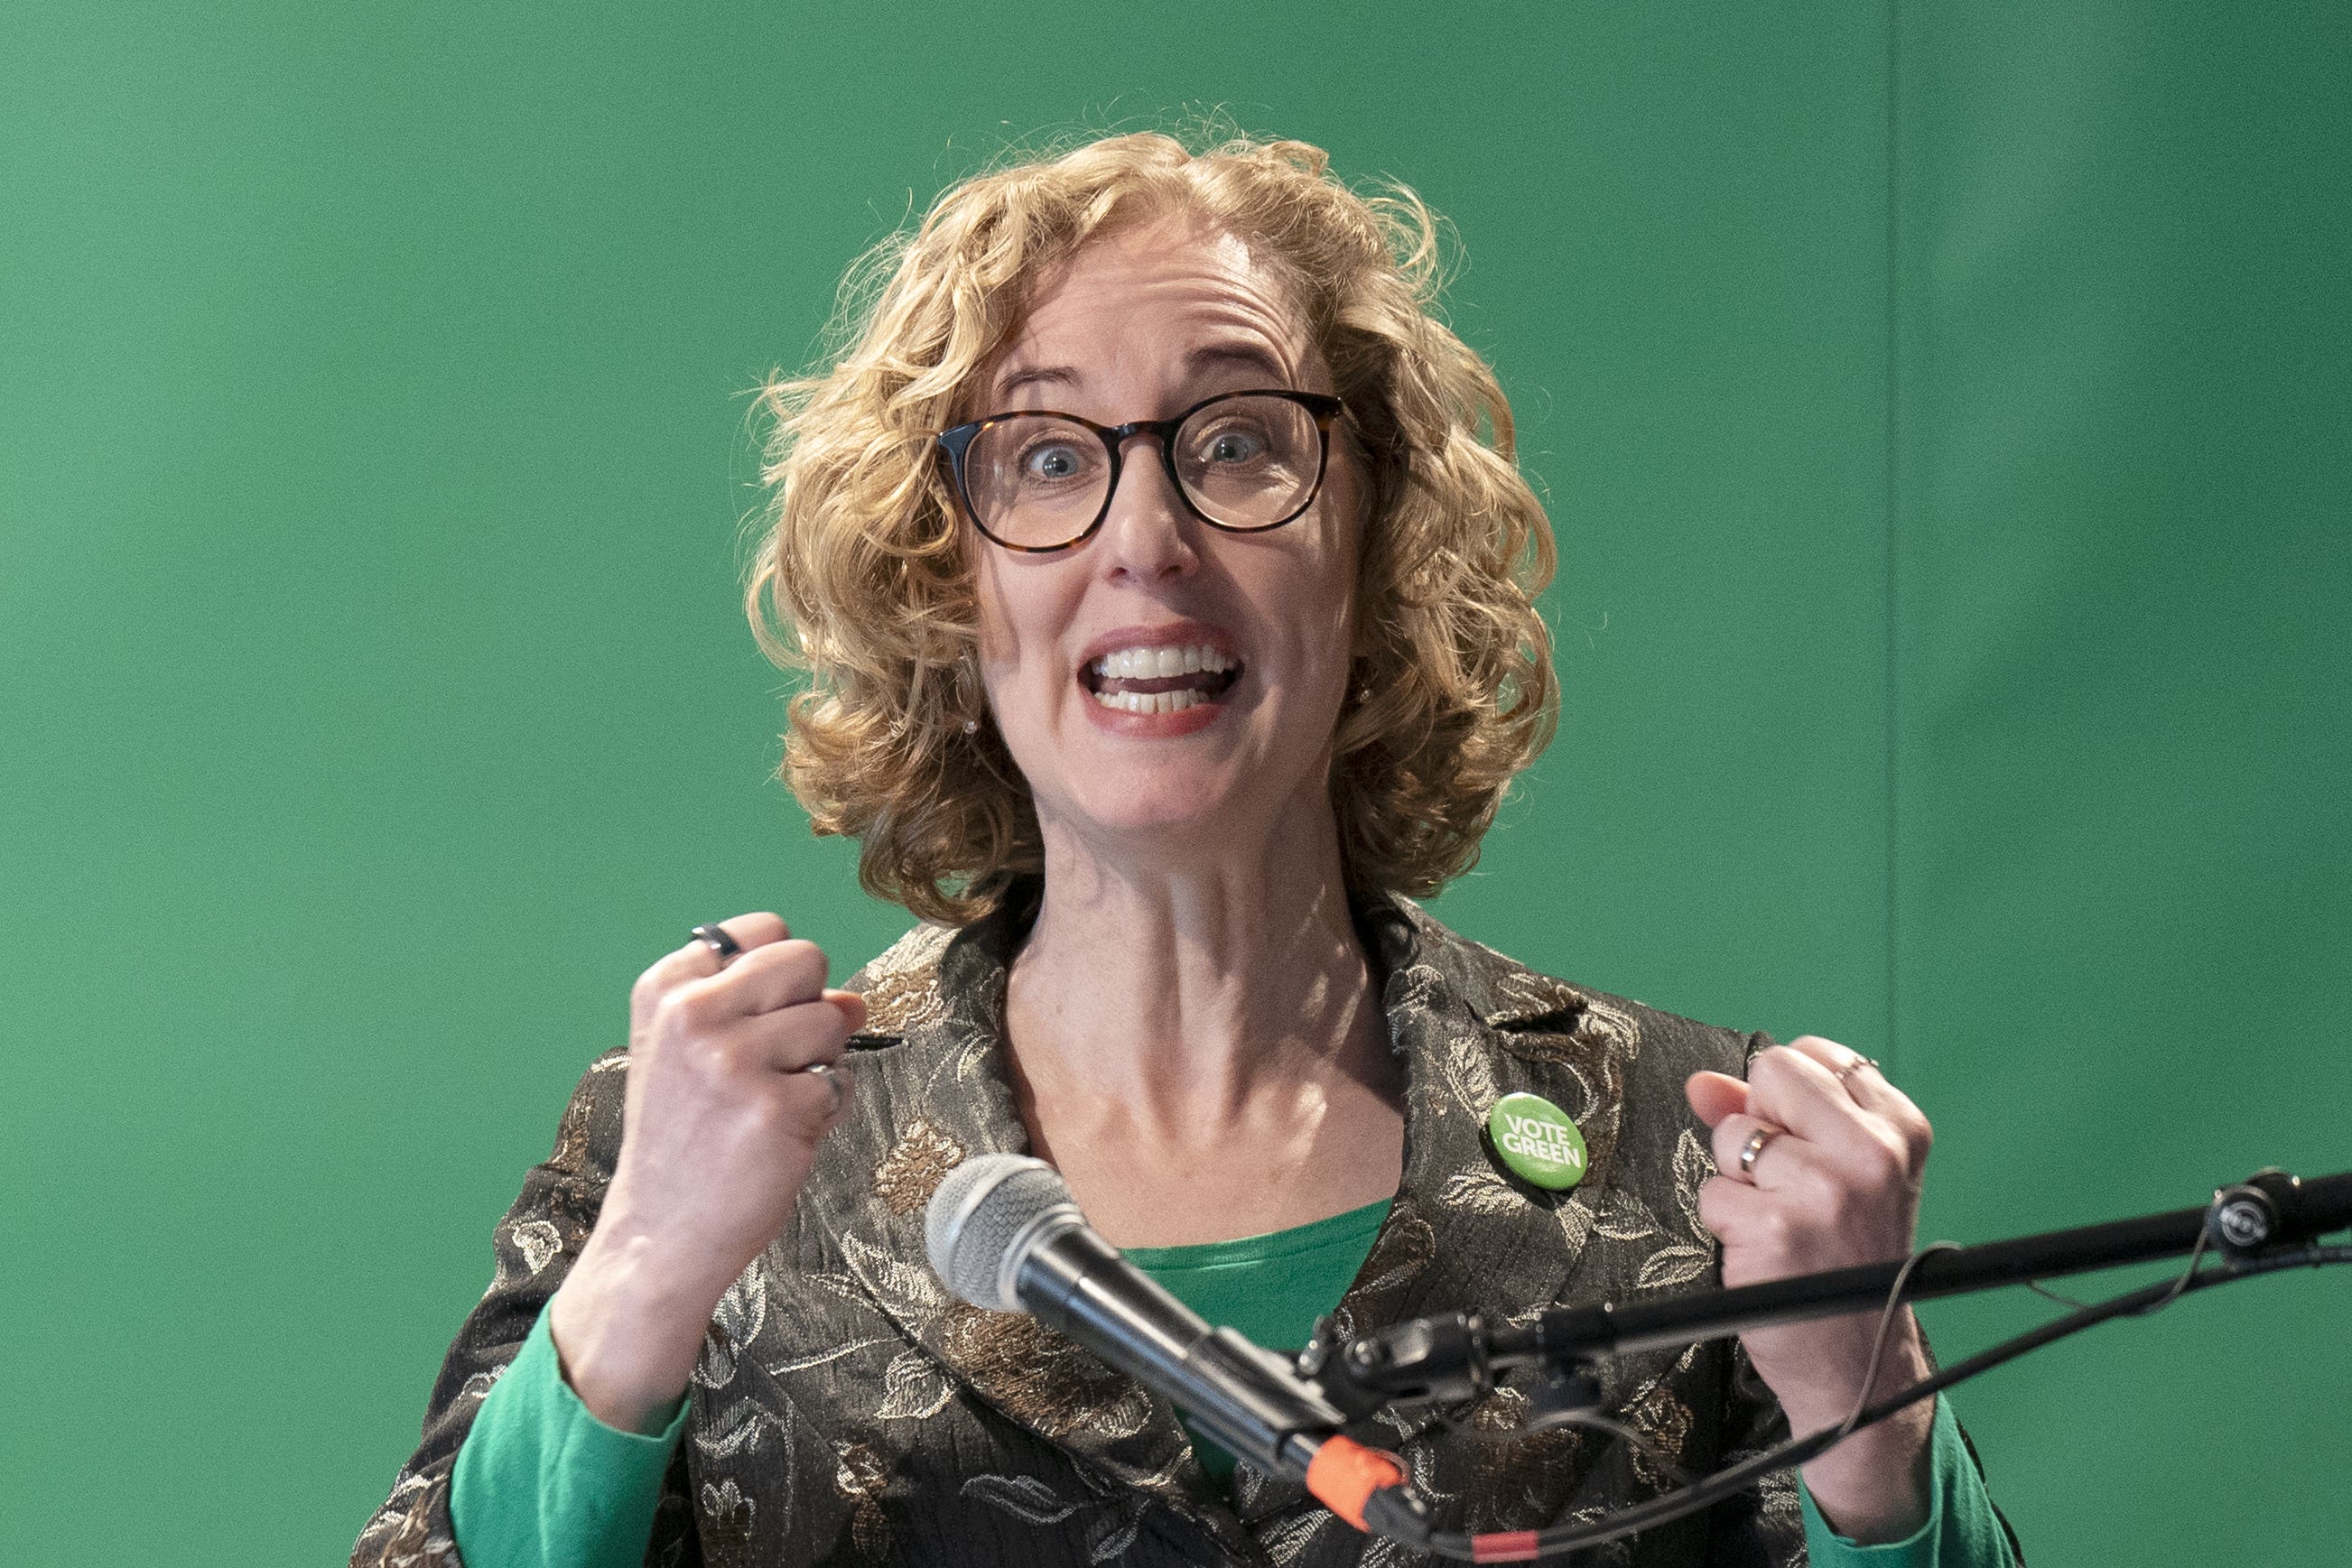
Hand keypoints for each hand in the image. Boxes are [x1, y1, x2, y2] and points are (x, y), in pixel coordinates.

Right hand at [550, 913, 864, 1432]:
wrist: (660, 1234)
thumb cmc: (684, 1141)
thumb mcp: (694, 1054)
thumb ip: (765, 1009)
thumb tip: (854, 1000)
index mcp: (666, 990)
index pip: (763, 930)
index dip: (780, 976)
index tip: (755, 1018)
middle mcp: (694, 1014)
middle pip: (807, 960)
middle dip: (810, 1007)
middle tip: (772, 1064)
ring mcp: (734, 1060)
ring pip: (834, 1019)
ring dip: (820, 1064)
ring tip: (769, 1105)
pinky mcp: (776, 1108)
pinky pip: (841, 1084)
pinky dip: (824, 1113)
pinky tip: (778, 1139)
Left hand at [1685, 1037, 1936, 1542]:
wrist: (1863, 1363)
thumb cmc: (1844, 1262)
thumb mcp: (1836, 1174)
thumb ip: (1767, 1114)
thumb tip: (1703, 1082)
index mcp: (1899, 1129)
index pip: (1811, 1055)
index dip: (1788, 1100)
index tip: (1808, 1146)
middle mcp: (1872, 1152)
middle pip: (1770, 1073)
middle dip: (1759, 1123)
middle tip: (1787, 1184)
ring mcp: (1826, 1190)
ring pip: (1731, 1136)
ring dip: (1738, 1181)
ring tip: (1782, 1223)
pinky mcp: (1778, 1229)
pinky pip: (1713, 1192)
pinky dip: (1726, 1222)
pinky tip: (1766, 1251)